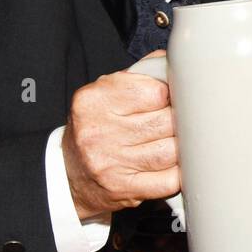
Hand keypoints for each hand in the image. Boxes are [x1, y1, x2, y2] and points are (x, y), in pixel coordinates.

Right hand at [61, 50, 179, 219]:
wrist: (69, 173)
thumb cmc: (96, 127)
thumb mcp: (105, 92)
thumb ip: (141, 74)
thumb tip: (176, 63)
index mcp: (94, 101)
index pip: (155, 92)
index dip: (171, 95)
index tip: (171, 99)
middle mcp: (99, 132)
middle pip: (166, 122)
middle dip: (180, 121)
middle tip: (181, 121)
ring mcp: (111, 163)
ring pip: (171, 151)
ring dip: (183, 147)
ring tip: (179, 141)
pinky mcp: (123, 189)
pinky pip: (168, 181)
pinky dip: (180, 173)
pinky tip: (175, 165)